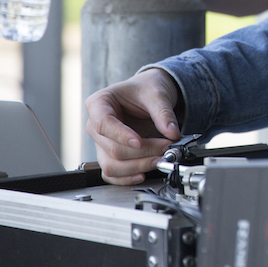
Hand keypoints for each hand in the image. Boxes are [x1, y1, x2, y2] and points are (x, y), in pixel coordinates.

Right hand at [84, 68, 181, 184]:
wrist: (148, 93)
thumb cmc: (145, 89)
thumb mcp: (157, 94)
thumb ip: (163, 113)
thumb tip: (172, 133)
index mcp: (98, 104)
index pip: (104, 124)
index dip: (121, 136)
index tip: (140, 142)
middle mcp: (95, 125)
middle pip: (111, 148)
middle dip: (141, 152)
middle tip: (165, 148)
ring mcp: (101, 143)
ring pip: (111, 165)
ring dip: (137, 167)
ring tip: (159, 159)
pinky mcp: (109, 155)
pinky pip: (112, 174)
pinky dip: (127, 177)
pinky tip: (144, 173)